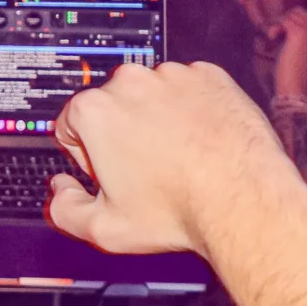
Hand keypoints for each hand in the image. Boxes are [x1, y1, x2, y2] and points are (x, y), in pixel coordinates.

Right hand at [46, 60, 301, 257]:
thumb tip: (61, 191)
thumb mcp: (104, 229)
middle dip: (122, 134)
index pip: (71, 125)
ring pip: (152, 96)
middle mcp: (130, 83)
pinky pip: (190, 90)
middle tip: (147, 170)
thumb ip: (64, 211)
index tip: (111, 173)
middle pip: (111, 106)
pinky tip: (200, 142)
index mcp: (95, 110)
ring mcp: (172, 76)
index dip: (88, 155)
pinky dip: (192, 110)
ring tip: (179, 157)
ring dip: (157, 119)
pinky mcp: (210, 77)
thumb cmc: (180, 210)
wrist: (245, 201)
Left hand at [272, 0, 306, 98]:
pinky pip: (282, 20)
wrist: (294, 83)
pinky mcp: (298, 32)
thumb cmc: (297, 66)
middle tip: (280, 34)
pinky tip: (273, 37)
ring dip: (278, 25)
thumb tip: (293, 18)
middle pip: (299, 11)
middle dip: (287, 20)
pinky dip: (273, 28)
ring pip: (289, 15)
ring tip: (277, 38)